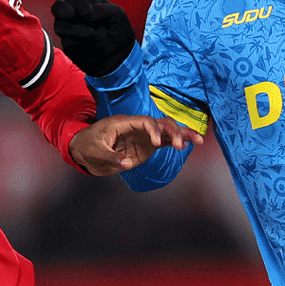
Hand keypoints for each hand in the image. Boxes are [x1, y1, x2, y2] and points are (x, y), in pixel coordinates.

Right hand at [50, 0, 136, 76]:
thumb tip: (85, 15)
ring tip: (92, 33)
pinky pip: (68, 44)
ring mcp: (69, 32)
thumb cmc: (118, 29)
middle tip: (76, 15)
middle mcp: (72, 16)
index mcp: (83, 4)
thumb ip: (101, 9)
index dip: (77, 2)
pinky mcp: (70, 47)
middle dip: (64, 11)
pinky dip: (80, 43)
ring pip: (60, 26)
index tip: (87, 11)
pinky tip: (94, 45)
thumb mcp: (116, 14)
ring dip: (74, 29)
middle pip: (58, 8)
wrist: (121, 53)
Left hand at [70, 115, 201, 175]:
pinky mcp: (148, 146)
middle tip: (181, 145)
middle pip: (161, 122)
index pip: (145, 121)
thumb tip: (128, 164)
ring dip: (183, 134)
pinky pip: (166, 141)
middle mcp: (138, 127)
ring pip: (168, 130)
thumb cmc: (88, 146)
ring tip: (199, 141)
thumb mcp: (95, 152)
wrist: (85, 150)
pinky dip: (178, 142)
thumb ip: (111, 157)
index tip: (157, 143)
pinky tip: (191, 144)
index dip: (154, 130)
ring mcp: (144, 136)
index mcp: (124, 123)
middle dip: (174, 131)